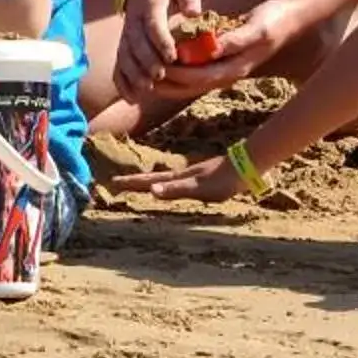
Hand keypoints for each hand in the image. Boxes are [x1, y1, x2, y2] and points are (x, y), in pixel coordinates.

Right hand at [112, 0, 203, 98]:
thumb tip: (194, 12)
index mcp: (149, 5)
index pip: (153, 24)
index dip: (161, 41)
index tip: (172, 56)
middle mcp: (134, 21)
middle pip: (137, 43)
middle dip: (147, 60)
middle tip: (160, 75)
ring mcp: (126, 35)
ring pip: (125, 56)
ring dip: (134, 73)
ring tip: (147, 88)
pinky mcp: (123, 46)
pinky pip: (119, 65)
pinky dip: (122, 82)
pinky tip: (132, 98)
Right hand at [112, 150, 247, 203]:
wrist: (244, 167)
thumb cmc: (222, 181)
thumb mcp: (198, 188)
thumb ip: (176, 190)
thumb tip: (151, 190)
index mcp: (178, 178)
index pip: (149, 181)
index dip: (131, 183)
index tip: (113, 183)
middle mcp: (181, 175)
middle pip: (153, 178)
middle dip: (134, 181)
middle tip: (117, 183)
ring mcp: (191, 175)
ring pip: (164, 179)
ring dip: (148, 181)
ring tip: (138, 184)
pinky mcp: (201, 178)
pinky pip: (175, 181)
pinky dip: (165, 183)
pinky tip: (171, 185)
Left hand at [148, 0, 295, 98]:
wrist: (289, 20)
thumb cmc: (274, 21)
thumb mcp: (257, 28)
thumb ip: (236, 39)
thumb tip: (214, 48)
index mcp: (237, 67)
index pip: (201, 77)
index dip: (179, 75)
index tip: (159, 68)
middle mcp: (230, 73)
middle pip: (194, 85)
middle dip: (170, 83)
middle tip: (145, 77)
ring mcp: (227, 70)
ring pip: (195, 83)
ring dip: (173, 83)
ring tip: (149, 77)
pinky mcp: (225, 63)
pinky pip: (200, 73)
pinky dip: (182, 73)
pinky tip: (167, 66)